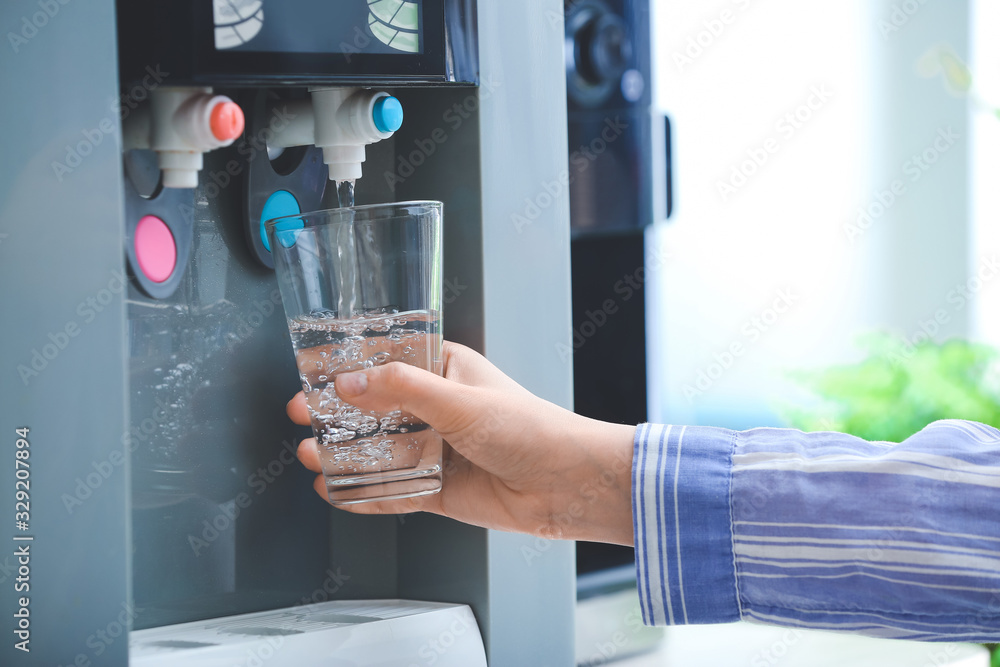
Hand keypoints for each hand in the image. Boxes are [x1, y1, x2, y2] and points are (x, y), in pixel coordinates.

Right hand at [287, 341, 635, 544]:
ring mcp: (437, 451)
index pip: (388, 364)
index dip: (349, 368)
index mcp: (446, 371)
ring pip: (380, 453)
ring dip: (346, 456)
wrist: (565, 484)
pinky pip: (394, 492)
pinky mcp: (439, 490)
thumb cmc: (529, 428)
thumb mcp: (459, 400)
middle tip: (304, 416)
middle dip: (339, 414)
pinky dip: (366, 494)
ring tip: (312, 456)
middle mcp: (439, 409)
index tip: (313, 372)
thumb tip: (350, 381)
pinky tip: (338, 492)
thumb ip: (402, 390)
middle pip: (376, 410)